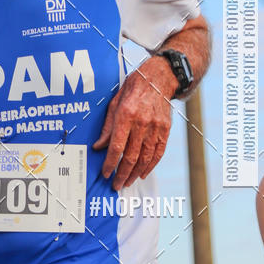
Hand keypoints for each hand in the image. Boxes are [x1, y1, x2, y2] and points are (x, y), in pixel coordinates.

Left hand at [93, 57, 175, 190]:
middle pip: (131, 156)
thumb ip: (107, 127)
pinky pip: (158, 152)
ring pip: (146, 157)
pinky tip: (143, 173)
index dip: (110, 163)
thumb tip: (98, 147)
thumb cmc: (133, 88)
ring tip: (128, 182)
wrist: (159, 77)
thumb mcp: (114, 102)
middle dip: (122, 173)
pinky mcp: (165, 129)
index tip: (105, 173)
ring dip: (135, 173)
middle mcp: (142, 122)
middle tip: (116, 185)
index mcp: (126, 115)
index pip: (116, 146)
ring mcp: (156, 127)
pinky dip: (151, 165)